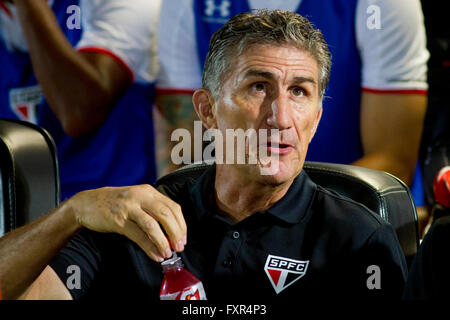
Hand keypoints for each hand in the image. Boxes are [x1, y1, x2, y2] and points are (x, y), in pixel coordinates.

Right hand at [67, 185, 186, 261]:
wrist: (86, 203)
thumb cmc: (115, 204)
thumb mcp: (137, 200)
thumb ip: (153, 210)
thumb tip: (172, 231)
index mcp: (148, 191)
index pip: (172, 206)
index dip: (181, 224)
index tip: (184, 238)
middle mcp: (140, 196)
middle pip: (166, 214)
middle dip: (176, 232)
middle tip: (180, 246)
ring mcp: (129, 207)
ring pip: (152, 225)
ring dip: (163, 241)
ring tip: (168, 253)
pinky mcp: (118, 220)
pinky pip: (138, 235)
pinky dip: (149, 247)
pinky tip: (155, 255)